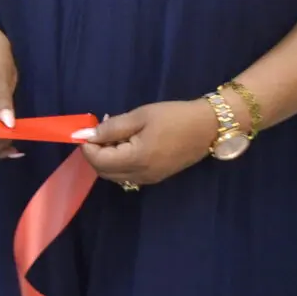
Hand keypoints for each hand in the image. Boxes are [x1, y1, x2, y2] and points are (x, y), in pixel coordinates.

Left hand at [76, 100, 218, 186]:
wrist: (209, 127)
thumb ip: (112, 127)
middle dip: (95, 153)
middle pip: (103, 171)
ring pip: (114, 175)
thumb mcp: (140, 116)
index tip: (89, 129)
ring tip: (116, 135)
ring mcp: (149, 179)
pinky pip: (128, 174)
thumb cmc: (174, 117)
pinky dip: (120, 162)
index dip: (88, 146)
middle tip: (102, 131)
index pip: (98, 161)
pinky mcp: (156, 177)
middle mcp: (140, 175)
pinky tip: (128, 144)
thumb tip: (87, 134)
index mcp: (136, 160)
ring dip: (107, 158)